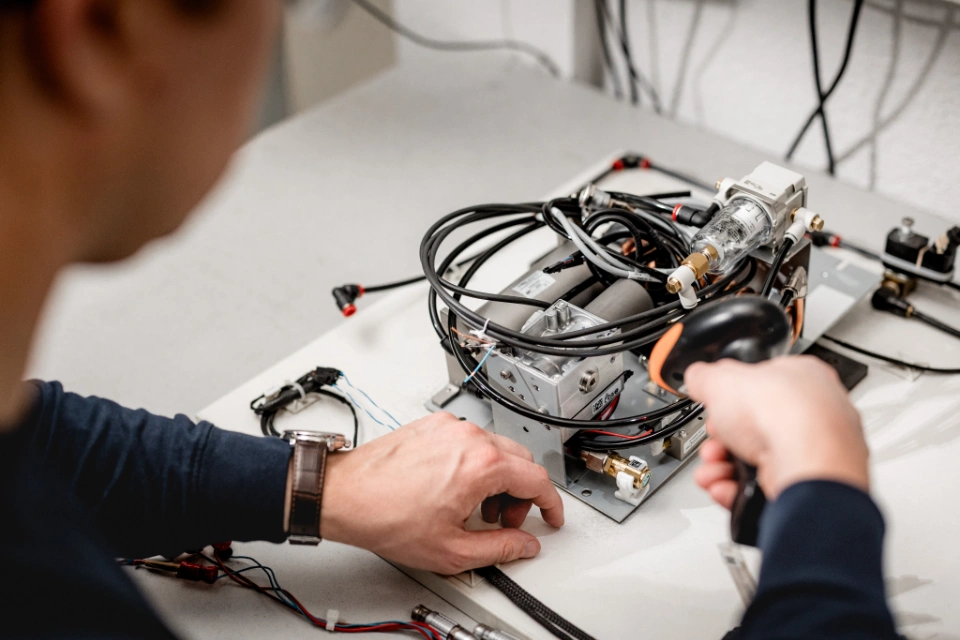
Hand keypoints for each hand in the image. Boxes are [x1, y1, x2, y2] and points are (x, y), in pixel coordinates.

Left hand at [319, 412, 563, 574]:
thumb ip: (500, 549)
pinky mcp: (431, 425)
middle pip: (520, 461)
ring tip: (475, 508)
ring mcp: (449, 428)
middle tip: (505, 521)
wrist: (344, 495)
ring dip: (497, 479)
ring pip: (496, 449)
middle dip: (520, 494)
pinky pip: (469, 441)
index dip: (551, 504)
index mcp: (482, 465)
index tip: (550, 516)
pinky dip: (474, 463)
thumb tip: (524, 545)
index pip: (537, 480)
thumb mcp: (452, 550)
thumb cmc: (385, 515)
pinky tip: (455, 489)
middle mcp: (469, 438)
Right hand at [684, 356, 869, 508]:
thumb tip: (698, 378)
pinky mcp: (808, 485)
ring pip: (757, 459)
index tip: (713, 407)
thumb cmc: (785, 416)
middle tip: (713, 442)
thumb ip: (705, 377)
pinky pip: (765, 487)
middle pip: (754, 427)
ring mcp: (814, 452)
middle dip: (722, 440)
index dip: (729, 398)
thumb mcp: (722, 380)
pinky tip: (724, 485)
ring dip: (724, 466)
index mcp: (803, 375)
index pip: (761, 383)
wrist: (810, 466)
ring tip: (712, 468)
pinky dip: (738, 489)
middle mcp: (815, 413)